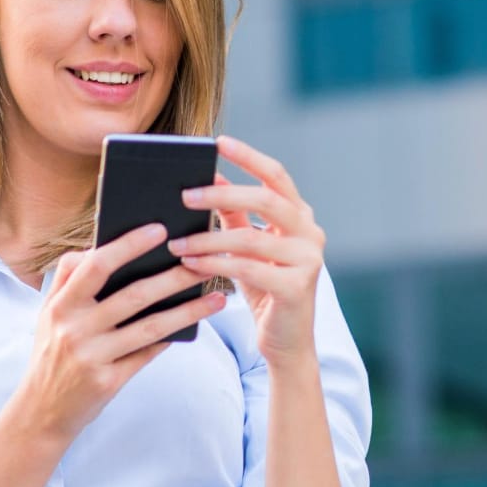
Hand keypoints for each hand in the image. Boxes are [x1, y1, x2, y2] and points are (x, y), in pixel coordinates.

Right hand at [8, 223, 227, 444]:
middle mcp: (74, 329)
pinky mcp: (108, 382)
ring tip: (217, 297)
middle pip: (133, 296)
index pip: (96, 266)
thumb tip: (103, 247)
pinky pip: (148, 353)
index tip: (160, 230)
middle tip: (205, 262)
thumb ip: (69, 278)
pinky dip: (171, 337)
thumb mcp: (48, 314)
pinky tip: (195, 325)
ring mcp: (92, 357)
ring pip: (150, 327)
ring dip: (188, 310)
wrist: (39, 412)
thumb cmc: (52, 352)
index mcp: (60, 305)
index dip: (128, 245)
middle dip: (174, 277)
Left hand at [168, 134, 323, 365]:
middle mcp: (311, 233)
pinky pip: (249, 269)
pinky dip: (215, 265)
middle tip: (185, 195)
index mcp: (301, 217)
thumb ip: (233, 213)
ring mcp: (308, 260)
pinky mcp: (297, 288)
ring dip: (208, 239)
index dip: (249, 156)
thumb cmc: (266, 290)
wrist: (286, 344)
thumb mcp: (249, 248)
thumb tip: (207, 176)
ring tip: (176, 242)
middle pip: (266, 199)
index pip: (276, 176)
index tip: (217, 142)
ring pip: (251, 238)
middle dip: (223, 193)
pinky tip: (190, 265)